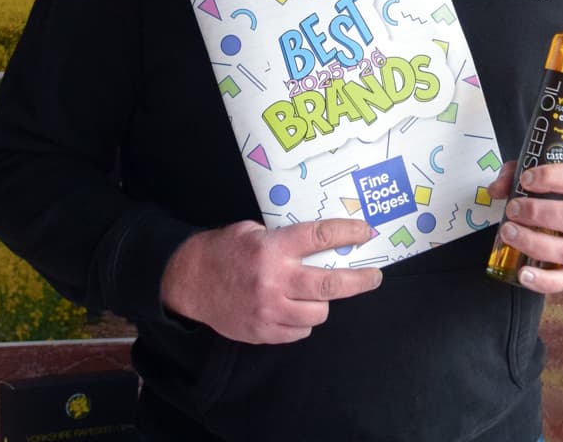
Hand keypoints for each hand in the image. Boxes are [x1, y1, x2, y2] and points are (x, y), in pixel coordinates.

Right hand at [161, 219, 381, 343]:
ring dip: (322, 303)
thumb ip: (283, 237)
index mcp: (273, 248)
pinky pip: (299, 331)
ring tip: (315, 294)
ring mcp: (269, 310)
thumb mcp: (251, 230)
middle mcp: (274, 280)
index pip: (321, 237)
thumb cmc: (223, 251)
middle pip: (331, 285)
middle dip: (360, 280)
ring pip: (319, 313)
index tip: (367, 233)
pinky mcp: (263, 331)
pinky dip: (302, 320)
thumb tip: (320, 240)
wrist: (189, 281)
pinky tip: (293, 309)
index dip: (349, 234)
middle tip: (374, 277)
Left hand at [487, 161, 562, 293]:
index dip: (552, 178)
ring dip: (534, 243)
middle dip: (538, 213)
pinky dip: (543, 281)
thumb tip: (496, 189)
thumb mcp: (558, 176)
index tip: (526, 179)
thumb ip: (523, 174)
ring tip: (508, 233)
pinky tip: (522, 274)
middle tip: (512, 209)